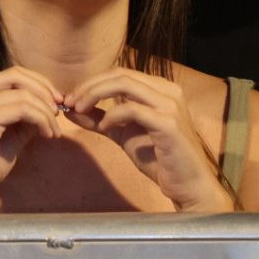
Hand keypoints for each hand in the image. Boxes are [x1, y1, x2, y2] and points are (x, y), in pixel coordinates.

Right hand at [0, 67, 62, 214]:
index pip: (10, 75)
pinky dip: (41, 119)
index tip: (54, 103)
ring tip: (53, 131)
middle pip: (16, 76)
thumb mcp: (7, 138)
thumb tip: (48, 109)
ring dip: (46, 112)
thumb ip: (23, 120)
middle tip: (58, 112)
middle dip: (44, 91)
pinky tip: (46, 135)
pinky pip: (22, 109)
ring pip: (23, 94)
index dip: (37, 84)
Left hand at [65, 68, 232, 211]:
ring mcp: (171, 105)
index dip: (91, 82)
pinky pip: (132, 109)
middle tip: (69, 102)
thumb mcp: (123, 133)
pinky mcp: (169, 124)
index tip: (70, 99)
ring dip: (95, 94)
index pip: (119, 73)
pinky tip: (104, 126)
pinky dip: (112, 115)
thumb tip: (70, 109)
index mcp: (160, 89)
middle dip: (89, 86)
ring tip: (79, 109)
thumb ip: (99, 119)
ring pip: (125, 84)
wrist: (188, 185)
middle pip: (120, 74)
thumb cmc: (159, 158)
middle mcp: (168, 91)